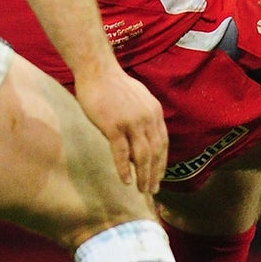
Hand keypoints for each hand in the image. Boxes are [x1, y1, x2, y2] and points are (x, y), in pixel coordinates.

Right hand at [73, 65, 168, 193]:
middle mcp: (147, 118)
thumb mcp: (138, 99)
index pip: (163, 142)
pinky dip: (125, 169)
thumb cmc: (113, 85)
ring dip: (143, 175)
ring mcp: (131, 123)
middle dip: (155, 173)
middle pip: (155, 152)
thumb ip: (143, 117)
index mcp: (155, 112)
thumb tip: (143, 137)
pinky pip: (122, 153)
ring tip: (142, 190)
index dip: (162, 161)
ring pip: (142, 156)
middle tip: (153, 190)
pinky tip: (126, 181)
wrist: (97, 71)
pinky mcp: (114, 126)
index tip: (159, 176)